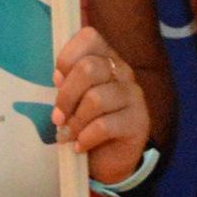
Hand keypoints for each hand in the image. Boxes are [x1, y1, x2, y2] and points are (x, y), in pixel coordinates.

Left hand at [52, 27, 149, 185]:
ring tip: (67, 135)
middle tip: (57, 117)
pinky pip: (104, 126)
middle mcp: (123, 71)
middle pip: (88, 68)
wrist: (108, 160)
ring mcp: (134, 95)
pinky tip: (80, 146)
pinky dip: (85, 138)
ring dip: (75, 121)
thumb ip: (67, 81)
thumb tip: (58, 78)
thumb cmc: (85, 123)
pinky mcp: (139, 122)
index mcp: (105, 57)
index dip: (67, 57)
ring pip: (95, 98)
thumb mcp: (73, 98)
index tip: (57, 81)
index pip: (89, 37)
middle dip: (66, 96)